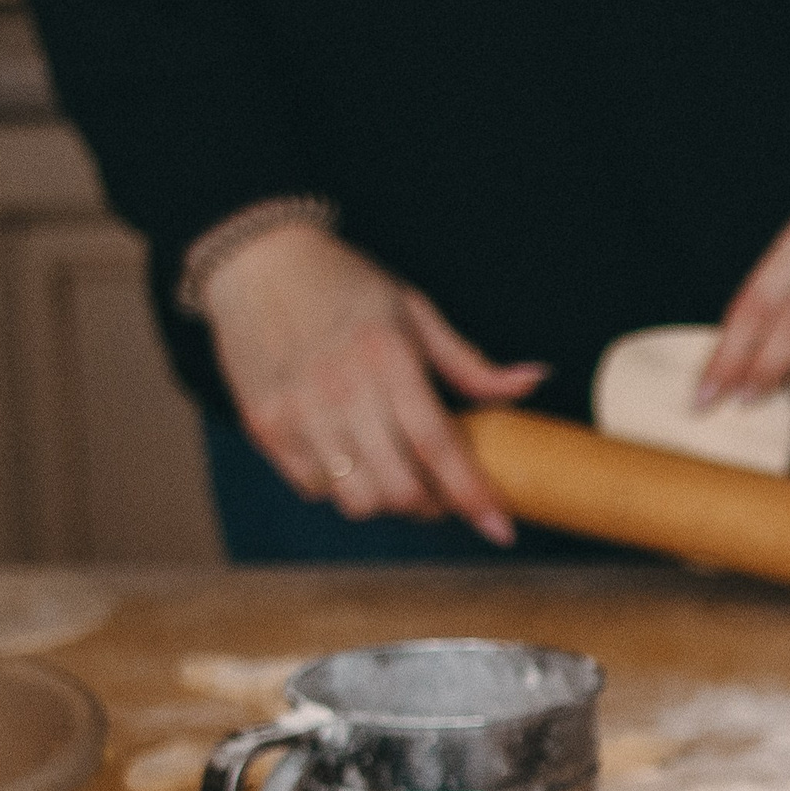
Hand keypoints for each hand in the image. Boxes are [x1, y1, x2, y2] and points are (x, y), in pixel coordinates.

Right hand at [202, 220, 542, 543]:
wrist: (256, 262)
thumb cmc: (345, 284)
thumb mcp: (415, 312)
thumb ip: (471, 363)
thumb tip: (533, 380)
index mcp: (386, 358)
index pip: (437, 445)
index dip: (472, 495)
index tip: (501, 528)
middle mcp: (341, 390)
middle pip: (399, 488)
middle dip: (432, 505)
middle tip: (441, 491)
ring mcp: (298, 412)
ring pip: (357, 500)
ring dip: (387, 501)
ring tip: (394, 473)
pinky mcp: (265, 426)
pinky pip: (314, 489)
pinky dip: (342, 488)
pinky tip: (350, 457)